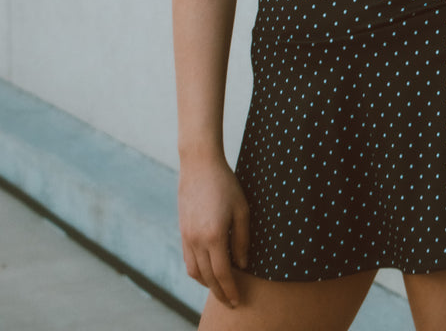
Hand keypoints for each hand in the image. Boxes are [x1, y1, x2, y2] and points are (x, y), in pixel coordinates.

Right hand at [178, 156, 249, 307]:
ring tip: (221, 287)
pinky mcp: (182, 231)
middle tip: (231, 301)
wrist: (199, 165)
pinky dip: (197, 271)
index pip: (222, 274)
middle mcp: (197, 240)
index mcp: (214, 236)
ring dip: (207, 283)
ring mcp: (187, 236)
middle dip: (219, 292)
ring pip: (194, 272)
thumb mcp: (242, 209)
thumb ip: (243, 239)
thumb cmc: (225, 184)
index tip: (237, 300)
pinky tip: (208, 270)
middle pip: (207, 277)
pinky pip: (188, 260)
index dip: (230, 290)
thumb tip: (243, 265)